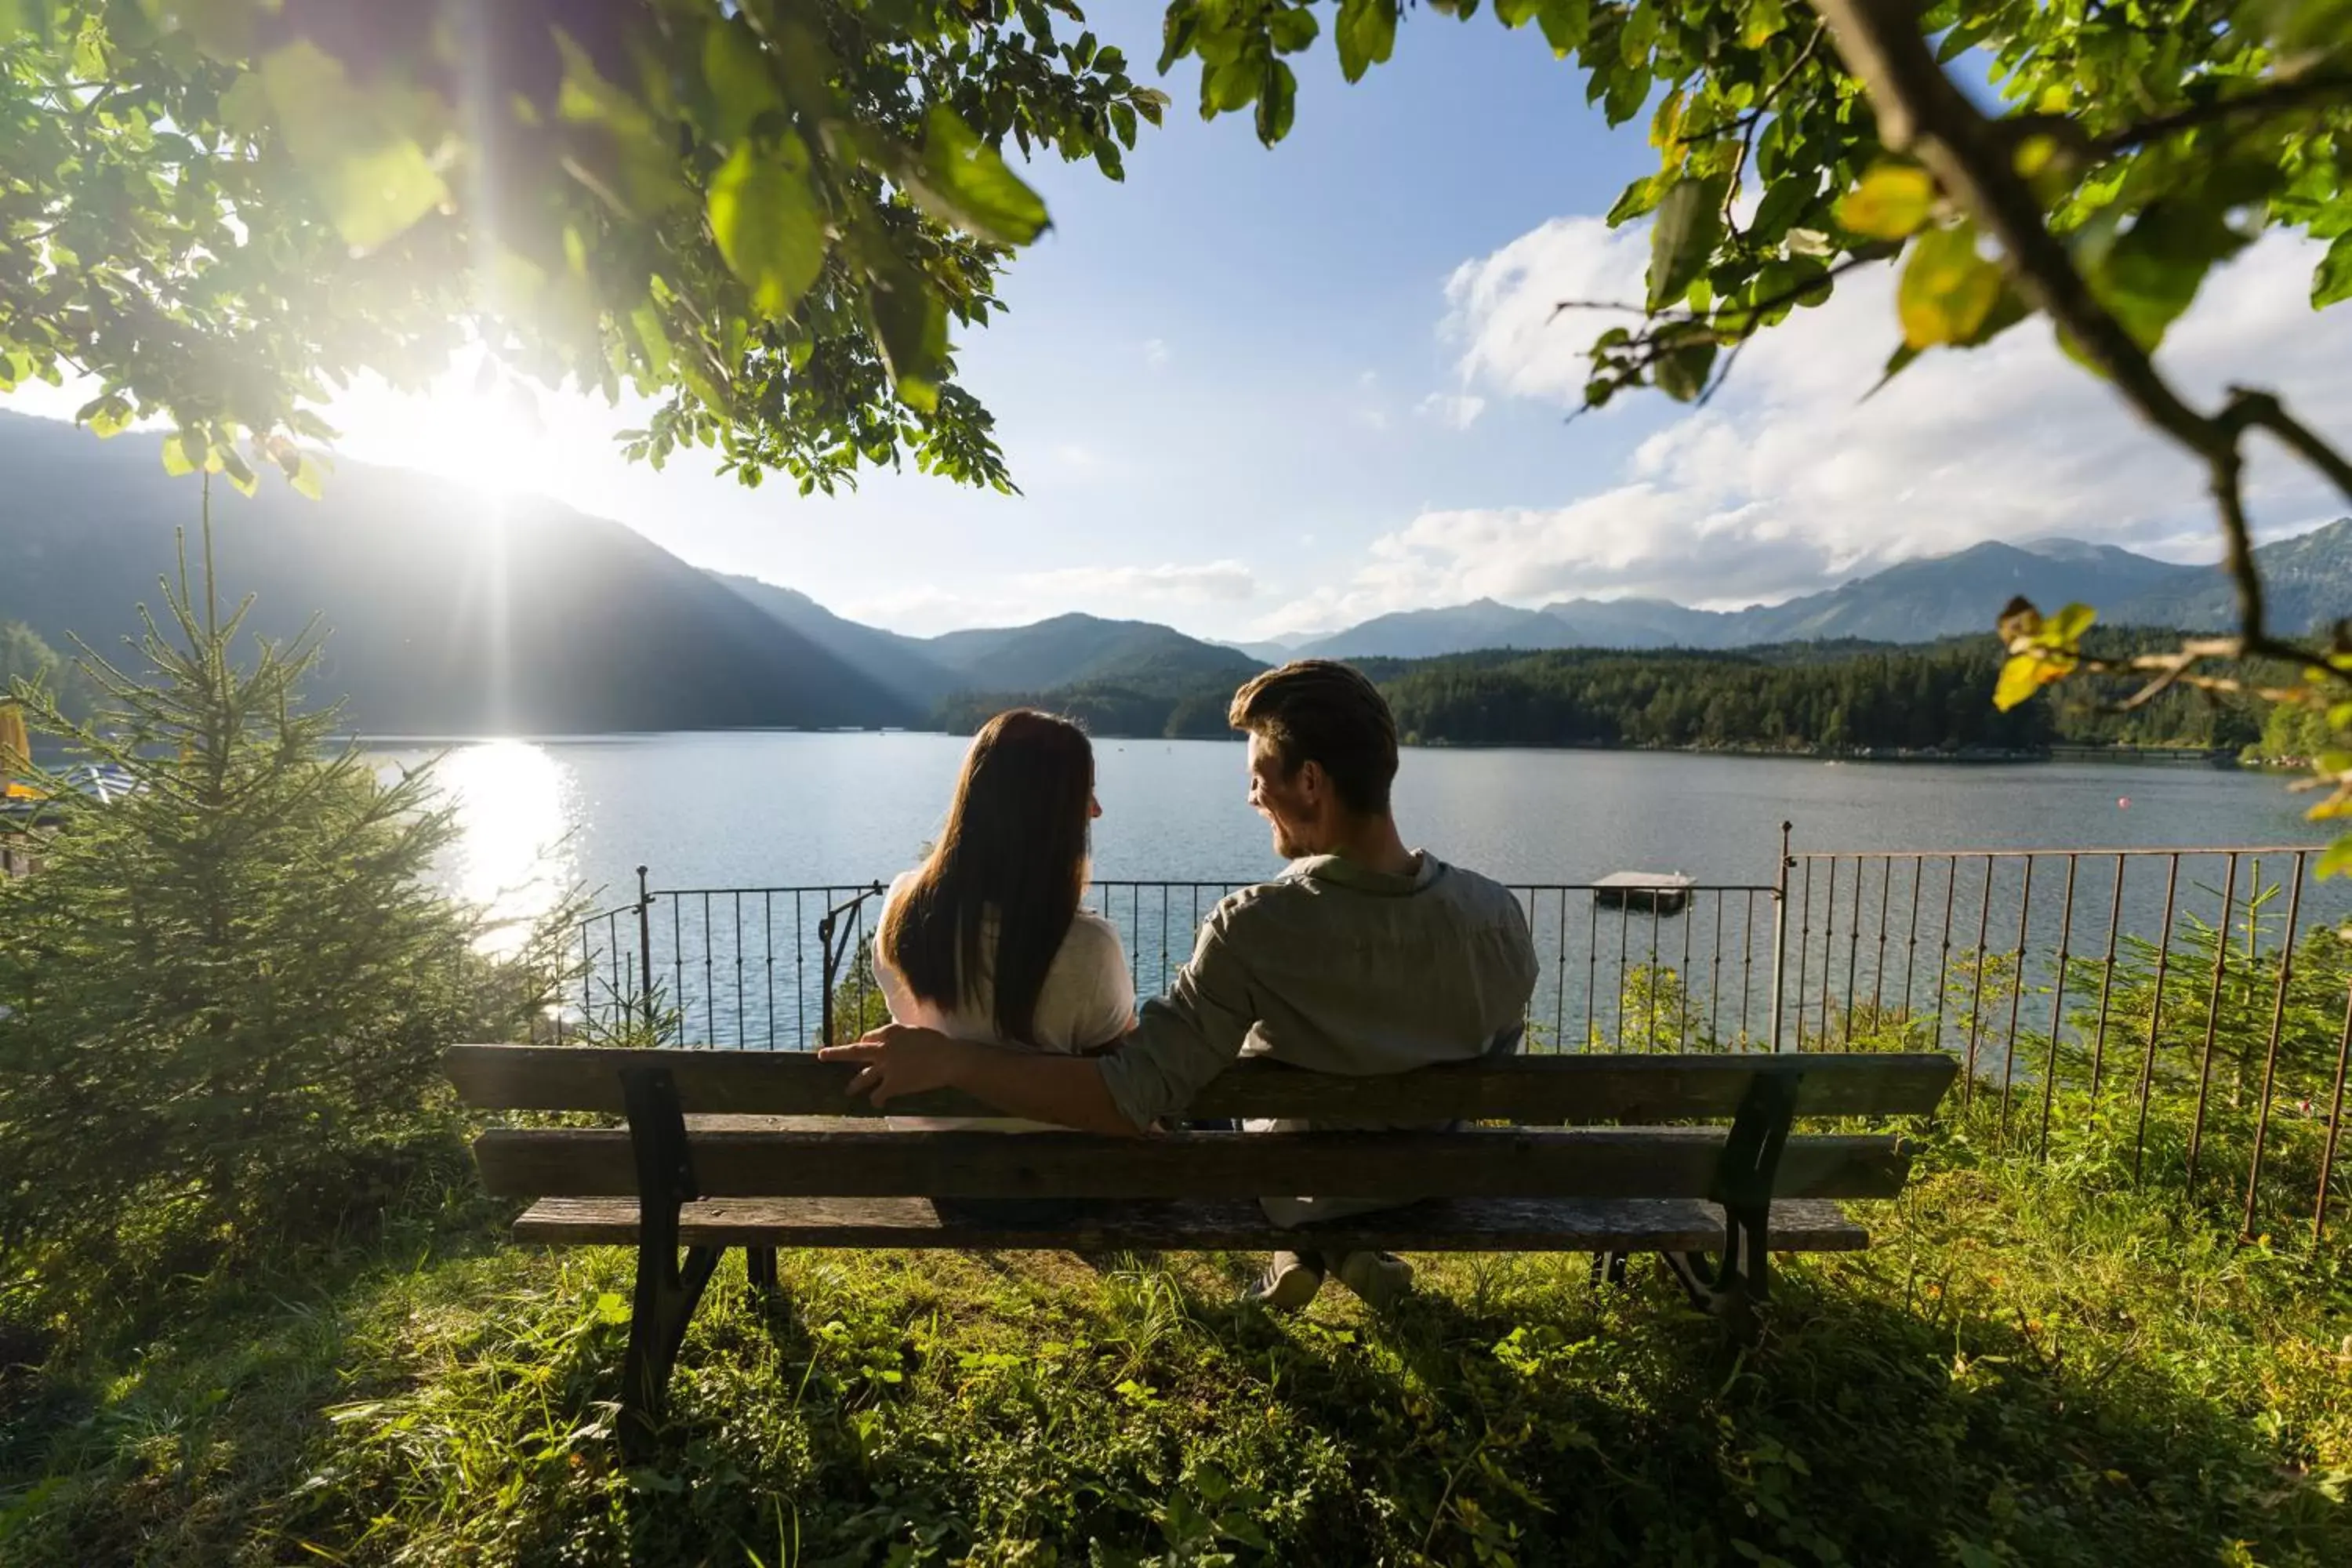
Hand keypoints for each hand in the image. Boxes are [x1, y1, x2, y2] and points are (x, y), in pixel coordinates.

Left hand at [818, 1024, 963, 1105]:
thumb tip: (890, 1039)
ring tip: (848, 1090)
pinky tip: (876, 1104)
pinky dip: (876, 1100)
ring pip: (863, 1077)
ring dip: (854, 1085)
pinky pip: (879, 1094)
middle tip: (821, 1055)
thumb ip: (900, 1035)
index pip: (869, 1037)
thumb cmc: (937, 1044)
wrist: (947, 1059)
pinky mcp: (893, 1084)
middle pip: (855, 1051)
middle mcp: (883, 1050)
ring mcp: (886, 1068)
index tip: (864, 1045)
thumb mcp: (916, 1031)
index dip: (866, 1042)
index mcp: (890, 1033)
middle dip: (836, 1054)